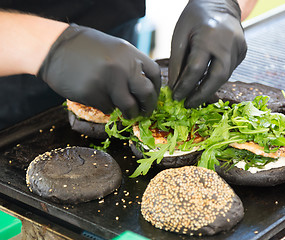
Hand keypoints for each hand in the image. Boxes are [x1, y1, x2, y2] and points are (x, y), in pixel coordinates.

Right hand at [38, 24, 160, 118]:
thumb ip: (130, 65)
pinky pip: (108, 109)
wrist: (54, 48)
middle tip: (144, 113)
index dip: (156, 90)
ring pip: (128, 107)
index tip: (152, 98)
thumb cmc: (85, 48)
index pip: (155, 75)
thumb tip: (145, 88)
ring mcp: (108, 82)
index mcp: (130, 54)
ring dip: (129, 113)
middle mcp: (123, 67)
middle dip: (148, 107)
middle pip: (147, 94)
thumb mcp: (115, 49)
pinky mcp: (93, 95)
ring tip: (125, 112)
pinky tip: (99, 98)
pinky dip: (107, 107)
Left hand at [169, 0, 246, 107]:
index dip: (185, 86)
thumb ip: (177, 62)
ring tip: (195, 96)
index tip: (176, 97)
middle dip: (202, 94)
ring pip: (225, 76)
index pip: (195, 69)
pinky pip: (230, 70)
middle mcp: (227, 42)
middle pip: (217, 77)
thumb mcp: (180, 36)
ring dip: (209, 88)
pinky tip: (206, 82)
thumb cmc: (195, 18)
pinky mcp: (243, 50)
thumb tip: (175, 87)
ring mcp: (239, 47)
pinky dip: (217, 78)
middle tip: (189, 104)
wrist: (219, 2)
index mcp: (208, 36)